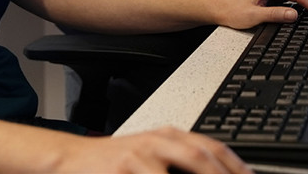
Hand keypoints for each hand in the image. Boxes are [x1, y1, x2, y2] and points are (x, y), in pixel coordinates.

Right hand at [62, 126, 252, 173]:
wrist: (74, 160)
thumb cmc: (118, 163)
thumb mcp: (153, 155)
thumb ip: (182, 163)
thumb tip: (217, 170)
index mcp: (169, 136)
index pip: (211, 147)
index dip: (234, 164)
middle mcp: (157, 142)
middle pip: (198, 157)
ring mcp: (137, 158)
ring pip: (169, 173)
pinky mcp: (120, 171)